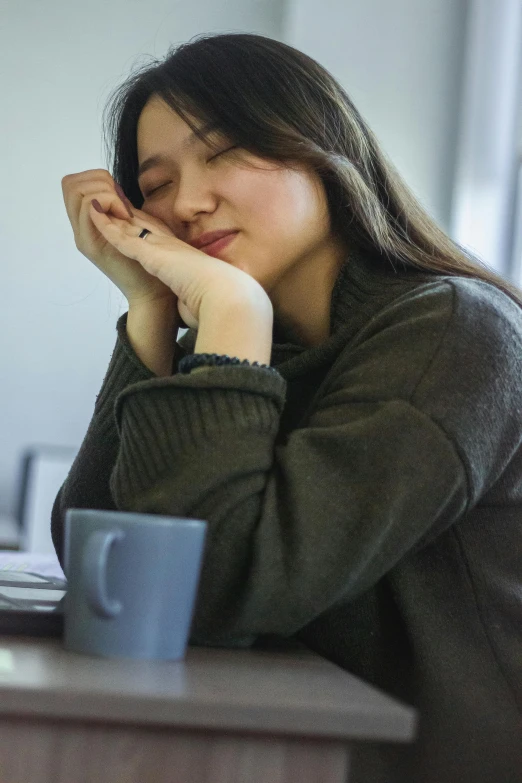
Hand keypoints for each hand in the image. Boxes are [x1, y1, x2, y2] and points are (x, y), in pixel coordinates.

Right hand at [61, 169, 176, 306]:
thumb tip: (114, 186)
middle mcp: (81, 228)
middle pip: (70, 184)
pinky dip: (107, 203)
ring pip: (77, 192)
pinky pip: (88, 210)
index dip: (97, 178)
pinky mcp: (92, 246)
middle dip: (99, 181)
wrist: (151, 293)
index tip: (120, 197)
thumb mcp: (132, 226)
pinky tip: (124, 216)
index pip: (74, 183)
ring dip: (104, 192)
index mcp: (88, 222)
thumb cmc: (149, 261)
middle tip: (121, 204)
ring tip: (123, 212)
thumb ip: (119, 207)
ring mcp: (84, 237)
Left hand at [88, 202, 271, 329]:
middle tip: (106, 199)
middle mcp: (170, 245)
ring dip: (110, 214)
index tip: (129, 217)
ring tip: (92, 200)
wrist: (224, 295)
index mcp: (181, 254)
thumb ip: (191, 298)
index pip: (157, 235)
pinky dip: (107, 225)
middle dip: (123, 213)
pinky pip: (123, 236)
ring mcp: (160, 246)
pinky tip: (94, 214)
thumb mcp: (199, 295)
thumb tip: (191, 314)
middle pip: (141, 224)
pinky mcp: (151, 254)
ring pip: (129, 225)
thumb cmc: (216, 300)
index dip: (141, 225)